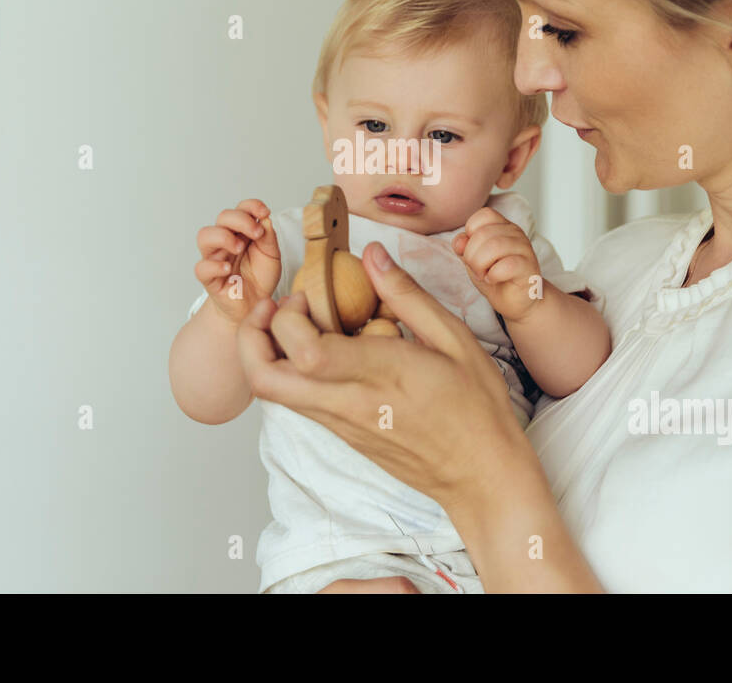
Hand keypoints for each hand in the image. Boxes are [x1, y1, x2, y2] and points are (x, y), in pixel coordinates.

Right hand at [194, 199, 281, 324]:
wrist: (254, 305)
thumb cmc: (259, 278)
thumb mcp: (272, 255)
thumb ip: (269, 237)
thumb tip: (265, 219)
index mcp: (241, 232)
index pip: (240, 209)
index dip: (251, 206)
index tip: (264, 212)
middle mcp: (225, 241)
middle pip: (222, 217)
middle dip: (241, 220)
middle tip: (257, 233)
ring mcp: (215, 258)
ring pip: (205, 236)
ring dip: (223, 237)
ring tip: (240, 248)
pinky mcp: (209, 278)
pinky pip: (202, 267)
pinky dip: (214, 265)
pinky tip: (228, 268)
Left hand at [235, 241, 530, 511]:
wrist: (480, 475)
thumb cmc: (476, 408)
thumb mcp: (454, 339)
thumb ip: (407, 295)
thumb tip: (373, 255)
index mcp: (379, 374)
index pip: (305, 351)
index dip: (286, 318)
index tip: (304, 297)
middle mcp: (348, 403)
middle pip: (266, 379)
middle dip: (251, 337)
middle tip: (272, 309)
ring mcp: (340, 424)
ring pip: (275, 394)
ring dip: (266, 354)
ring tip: (295, 324)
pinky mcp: (342, 435)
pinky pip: (298, 403)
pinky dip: (290, 371)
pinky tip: (321, 350)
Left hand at [452, 207, 541, 323]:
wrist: (515, 301)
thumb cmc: (495, 276)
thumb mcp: (473, 259)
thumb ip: (464, 247)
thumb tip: (460, 242)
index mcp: (503, 226)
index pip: (484, 215)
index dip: (471, 232)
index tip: (472, 250)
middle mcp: (516, 233)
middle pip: (483, 233)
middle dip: (471, 255)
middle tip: (476, 269)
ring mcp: (524, 249)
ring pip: (495, 246)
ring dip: (480, 265)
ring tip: (483, 275)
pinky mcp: (529, 268)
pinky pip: (507, 265)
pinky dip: (493, 275)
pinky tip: (493, 280)